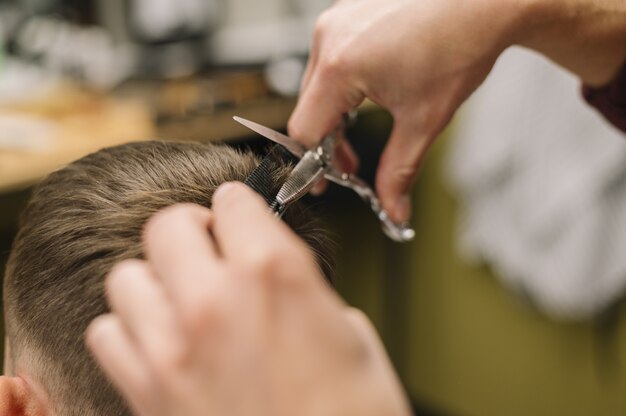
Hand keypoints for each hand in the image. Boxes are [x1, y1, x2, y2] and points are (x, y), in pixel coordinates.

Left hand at [86, 182, 410, 415]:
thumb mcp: (355, 339)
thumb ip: (307, 295)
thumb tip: (285, 283)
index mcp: (276, 275)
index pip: (234, 200)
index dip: (242, 207)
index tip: (243, 218)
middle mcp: (215, 301)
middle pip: (168, 224)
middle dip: (193, 230)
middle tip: (211, 248)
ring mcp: (172, 348)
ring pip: (128, 276)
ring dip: (156, 280)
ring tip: (183, 297)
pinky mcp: (147, 392)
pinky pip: (108, 333)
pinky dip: (129, 329)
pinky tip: (161, 341)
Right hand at [288, 0, 523, 221]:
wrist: (485, 2)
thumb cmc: (459, 46)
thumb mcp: (424, 121)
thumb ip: (399, 172)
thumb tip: (392, 210)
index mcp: (340, 66)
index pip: (304, 129)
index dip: (311, 163)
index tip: (323, 182)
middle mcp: (329, 39)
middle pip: (309, 108)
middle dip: (329, 142)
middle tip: (351, 165)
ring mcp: (337, 21)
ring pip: (319, 85)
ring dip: (336, 113)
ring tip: (362, 127)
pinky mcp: (348, 14)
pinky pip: (331, 59)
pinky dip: (343, 84)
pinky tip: (370, 92)